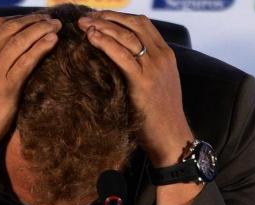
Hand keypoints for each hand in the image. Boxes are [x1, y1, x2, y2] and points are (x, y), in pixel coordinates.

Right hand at [0, 15, 60, 204]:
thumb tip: (1, 56)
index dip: (19, 19)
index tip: (34, 19)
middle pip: (11, 29)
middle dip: (33, 20)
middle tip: (51, 19)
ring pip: (20, 41)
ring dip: (41, 29)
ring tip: (56, 26)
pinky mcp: (6, 87)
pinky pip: (27, 60)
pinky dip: (41, 47)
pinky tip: (53, 41)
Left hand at [78, 12, 192, 166]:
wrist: (171, 137)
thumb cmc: (159, 117)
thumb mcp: (157, 86)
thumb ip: (144, 70)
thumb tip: (120, 63)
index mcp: (166, 55)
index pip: (142, 24)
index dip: (118, 17)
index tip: (99, 17)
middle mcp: (161, 56)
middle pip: (133, 24)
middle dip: (107, 17)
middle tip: (86, 18)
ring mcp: (154, 68)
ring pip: (126, 36)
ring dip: (102, 27)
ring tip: (83, 25)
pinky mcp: (143, 82)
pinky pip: (121, 56)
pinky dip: (105, 43)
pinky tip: (92, 38)